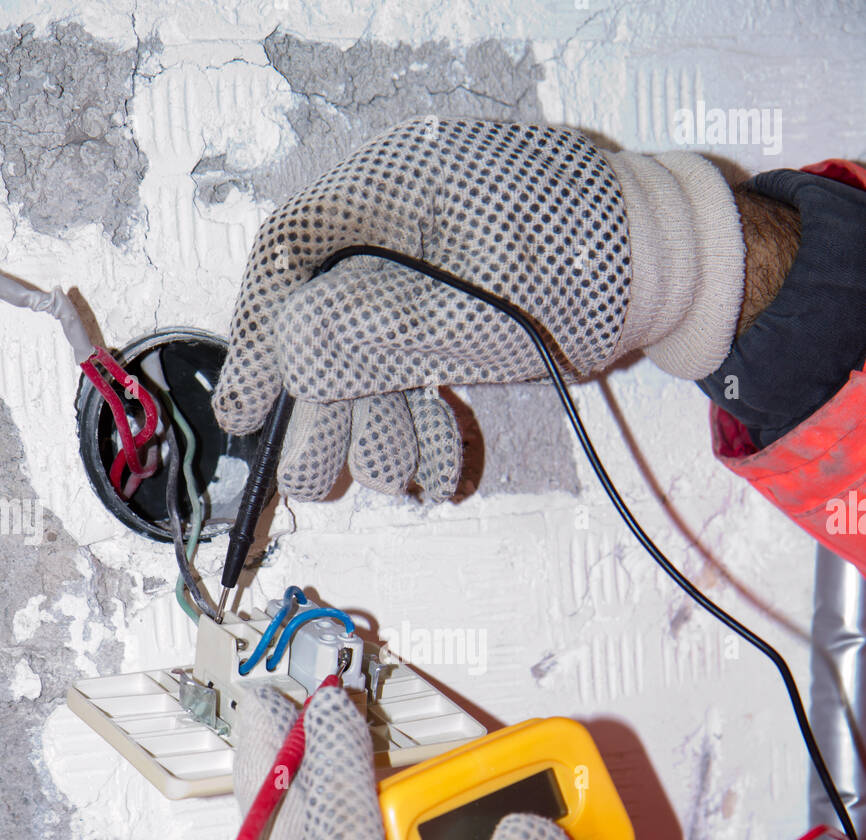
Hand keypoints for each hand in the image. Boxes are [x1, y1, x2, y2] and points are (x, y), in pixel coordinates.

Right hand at [214, 118, 743, 503]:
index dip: (256, 345)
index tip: (245, 413)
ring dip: (380, 442)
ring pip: (362, 383)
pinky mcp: (449, 338)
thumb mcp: (462, 297)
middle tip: (322, 478)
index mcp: (377, 202)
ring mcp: (417, 296)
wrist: (661, 271)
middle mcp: (386, 247)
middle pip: (315, 339)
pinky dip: (419, 441)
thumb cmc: (574, 262)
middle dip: (324, 419)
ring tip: (416, 466)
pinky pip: (408, 396)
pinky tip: (439, 468)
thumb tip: (286, 363)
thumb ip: (365, 330)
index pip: (284, 265)